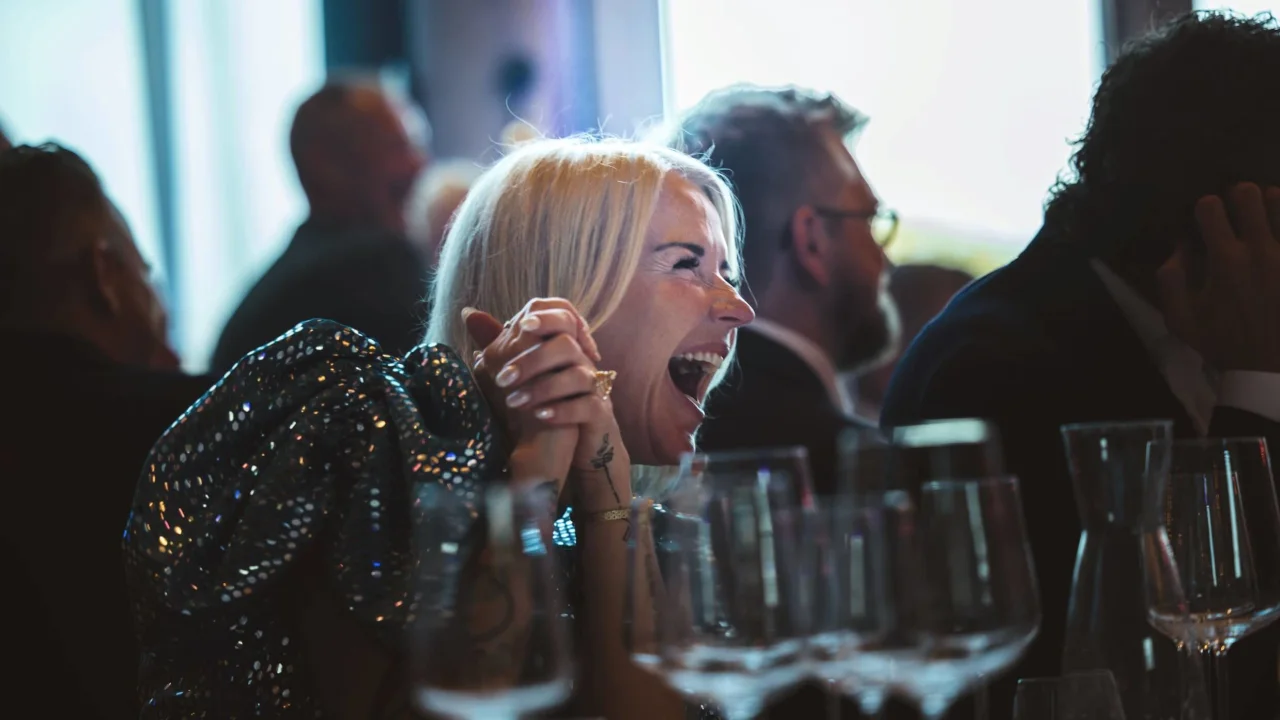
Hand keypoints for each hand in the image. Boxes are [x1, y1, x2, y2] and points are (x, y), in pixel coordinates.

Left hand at [464, 298, 612, 498]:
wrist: (570, 441)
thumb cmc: (542, 399)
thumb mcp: (518, 370)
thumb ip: (499, 344)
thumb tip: (469, 314)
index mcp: (564, 345)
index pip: (564, 314)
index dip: (545, 316)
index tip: (523, 326)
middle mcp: (582, 362)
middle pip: (566, 344)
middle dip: (532, 360)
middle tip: (502, 379)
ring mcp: (594, 387)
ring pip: (578, 376)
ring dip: (543, 388)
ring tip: (514, 402)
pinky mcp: (599, 413)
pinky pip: (587, 406)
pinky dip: (562, 411)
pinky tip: (540, 416)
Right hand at [1159, 183, 1279, 372]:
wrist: (1270, 369)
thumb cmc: (1224, 344)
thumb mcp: (1180, 320)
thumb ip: (1170, 280)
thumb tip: (1178, 247)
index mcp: (1225, 260)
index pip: (1210, 206)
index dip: (1204, 209)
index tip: (1206, 223)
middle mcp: (1260, 249)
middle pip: (1248, 193)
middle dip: (1238, 197)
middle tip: (1238, 213)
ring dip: (1270, 203)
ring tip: (1267, 217)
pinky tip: (1279, 232)